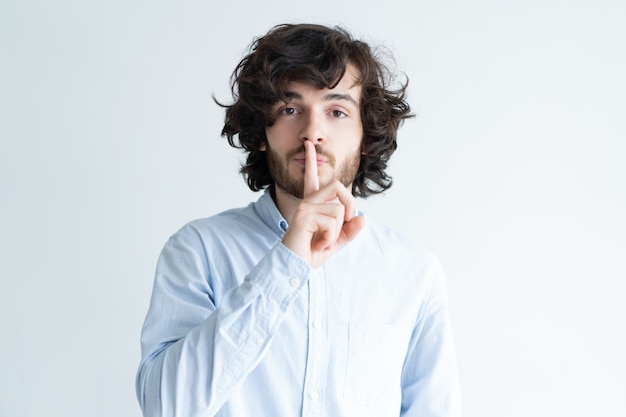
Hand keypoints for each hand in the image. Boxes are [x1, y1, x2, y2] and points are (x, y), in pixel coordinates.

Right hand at [282, 140, 364, 267]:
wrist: (295, 268)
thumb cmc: (311, 254)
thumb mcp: (336, 242)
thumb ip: (350, 231)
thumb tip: (363, 218)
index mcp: (314, 204)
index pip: (313, 179)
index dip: (311, 161)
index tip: (309, 145)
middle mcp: (308, 202)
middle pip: (339, 187)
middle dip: (350, 206)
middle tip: (344, 226)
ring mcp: (305, 207)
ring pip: (339, 209)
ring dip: (337, 231)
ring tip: (322, 241)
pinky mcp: (304, 216)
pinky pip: (332, 222)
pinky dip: (330, 238)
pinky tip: (318, 244)